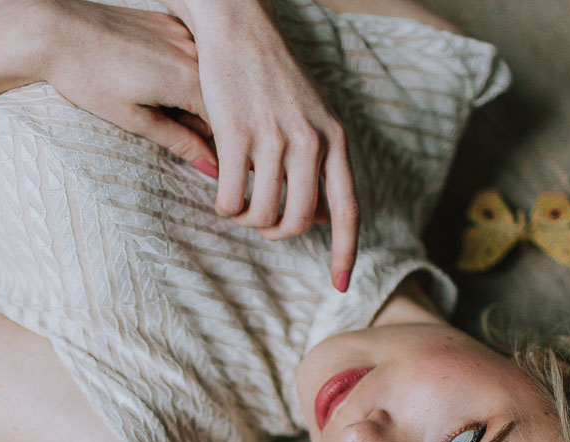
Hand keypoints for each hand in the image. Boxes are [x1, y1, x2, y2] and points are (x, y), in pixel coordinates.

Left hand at [33, 0, 216, 170]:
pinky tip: (152, 79)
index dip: (218, 146)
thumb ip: (178, 142)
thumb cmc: (88, 77)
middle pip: (217, 100)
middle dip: (203, 123)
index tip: (207, 161)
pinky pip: (188, 55)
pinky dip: (180, 74)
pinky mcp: (167, 23)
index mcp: (188, 79)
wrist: (55, 31)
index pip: (224, 123)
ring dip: (191, 98)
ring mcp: (181, 33)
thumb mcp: (134, 119)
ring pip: (204, 78)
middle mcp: (193, 51)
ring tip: (153, 104)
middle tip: (170, 133)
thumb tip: (209, 166)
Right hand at [185, 0, 359, 290]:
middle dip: (277, 235)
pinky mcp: (237, 134)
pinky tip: (221, 194)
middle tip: (261, 225)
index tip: (340, 285)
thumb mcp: (314, 117)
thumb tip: (326, 219)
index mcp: (336, 140)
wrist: (240, 28)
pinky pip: (231, 198)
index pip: (349, 211)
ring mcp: (274, 137)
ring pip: (263, 214)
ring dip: (247, 221)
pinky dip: (224, 207)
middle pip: (299, 222)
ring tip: (238, 206)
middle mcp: (311, 141)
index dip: (346, 253)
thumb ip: (323, 165)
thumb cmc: (274, 76)